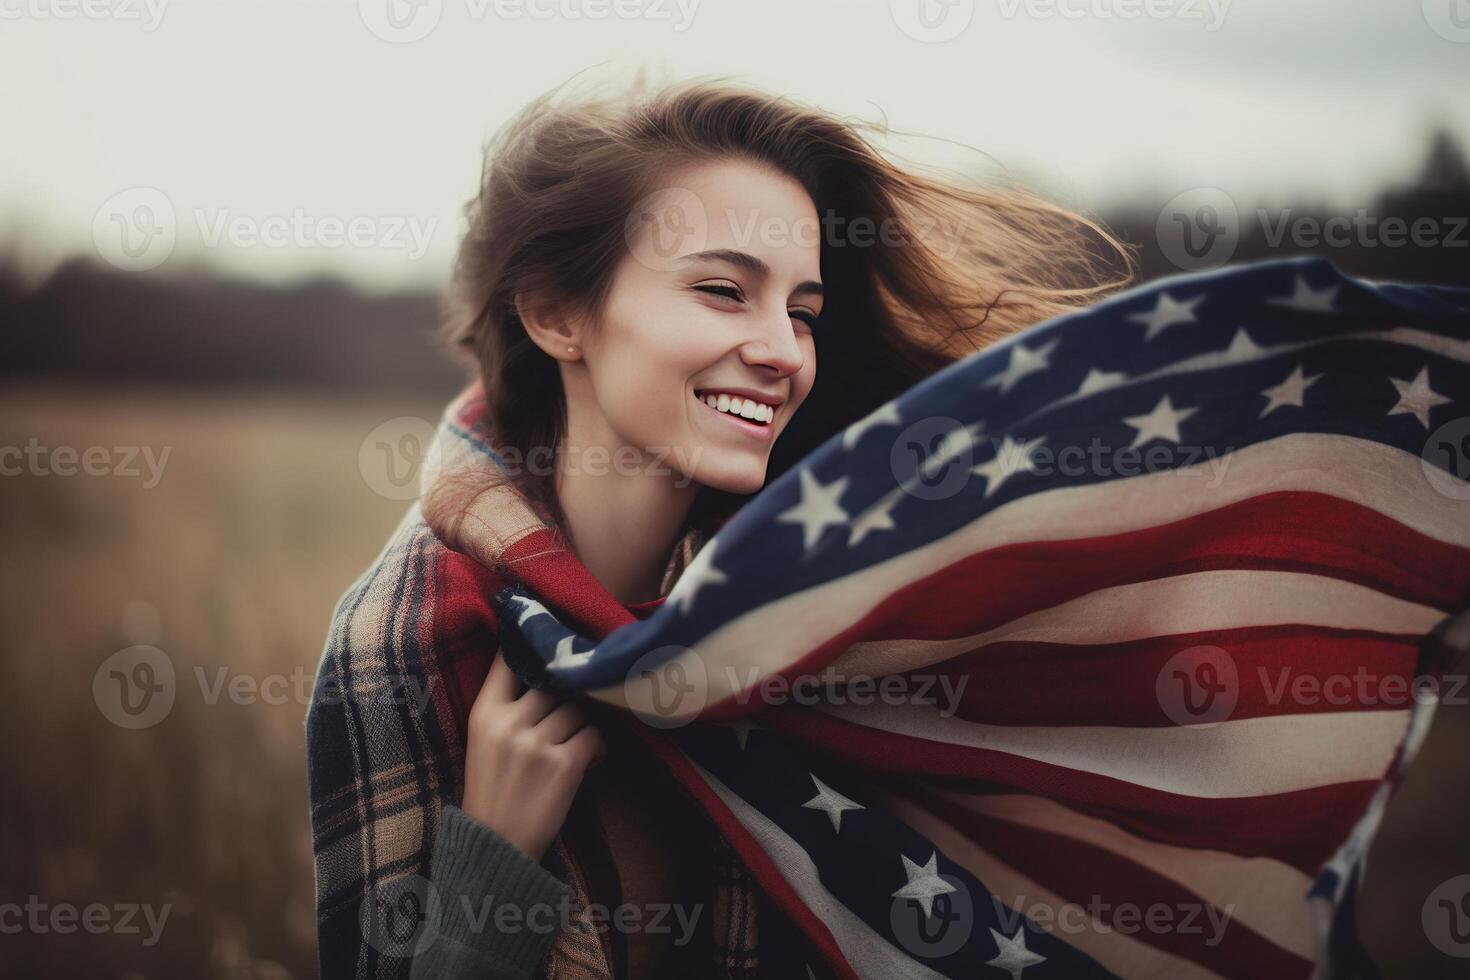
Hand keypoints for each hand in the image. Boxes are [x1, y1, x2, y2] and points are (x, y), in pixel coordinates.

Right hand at [460, 650, 607, 861]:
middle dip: (566, 696)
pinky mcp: (564, 765)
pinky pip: (594, 735)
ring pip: (577, 709)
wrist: (495, 846)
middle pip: (553, 682)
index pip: (509, 660)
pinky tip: (590, 761)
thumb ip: (506, 707)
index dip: (532, 643)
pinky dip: (598, 748)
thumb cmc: (492, 791)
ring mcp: (537, 743)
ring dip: (582, 725)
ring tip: (575, 745)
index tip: (551, 635)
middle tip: (572, 710)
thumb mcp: (483, 741)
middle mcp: (509, 722)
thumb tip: (546, 670)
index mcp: (484, 713)